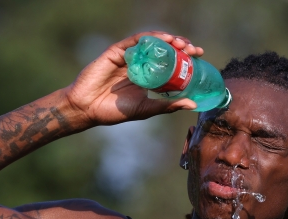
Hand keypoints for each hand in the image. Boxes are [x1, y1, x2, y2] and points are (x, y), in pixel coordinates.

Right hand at [64, 31, 203, 125]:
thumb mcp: (146, 108)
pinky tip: (164, 40)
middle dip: (180, 46)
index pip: (170, 63)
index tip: (199, 55)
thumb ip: (168, 105)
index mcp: (148, 77)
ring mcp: (129, 57)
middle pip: (164, 50)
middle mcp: (140, 64)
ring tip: (181, 43)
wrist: (88, 108)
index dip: (185, 57)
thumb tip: (192, 104)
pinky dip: (151, 38)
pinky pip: (136, 40)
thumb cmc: (114, 111)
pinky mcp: (117, 52)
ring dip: (168, 40)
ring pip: (152, 43)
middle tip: (193, 49)